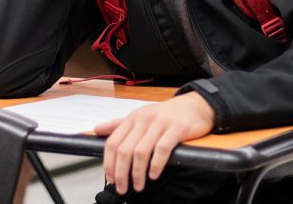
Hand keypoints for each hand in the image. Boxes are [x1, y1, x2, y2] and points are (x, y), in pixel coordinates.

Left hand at [95, 92, 214, 194]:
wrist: (195, 105)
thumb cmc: (166, 114)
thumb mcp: (140, 115)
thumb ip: (118, 124)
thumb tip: (97, 129)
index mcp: (132, 118)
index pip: (113, 142)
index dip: (109, 163)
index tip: (111, 178)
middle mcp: (144, 119)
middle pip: (125, 150)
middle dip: (121, 173)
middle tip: (122, 188)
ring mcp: (160, 123)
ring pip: (141, 152)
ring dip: (138, 173)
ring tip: (139, 185)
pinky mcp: (176, 128)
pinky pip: (162, 149)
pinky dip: (156, 165)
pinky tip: (154, 174)